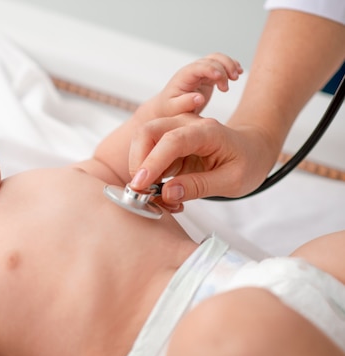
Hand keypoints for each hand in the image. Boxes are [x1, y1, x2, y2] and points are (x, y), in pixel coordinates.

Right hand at [129, 113, 276, 204]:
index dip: (152, 162)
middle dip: (138, 162)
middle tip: (143, 191)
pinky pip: (148, 156)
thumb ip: (199, 186)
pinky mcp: (168, 144)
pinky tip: (163, 191)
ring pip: (142, 142)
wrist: (252, 149)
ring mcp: (175, 132)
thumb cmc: (247, 162)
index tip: (141, 185)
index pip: (172, 141)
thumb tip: (167, 193)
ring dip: (142, 170)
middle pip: (147, 132)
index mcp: (207, 132)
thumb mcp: (233, 181)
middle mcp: (187, 125)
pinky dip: (148, 175)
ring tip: (159, 196)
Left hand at [151, 53, 242, 117]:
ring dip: (229, 64)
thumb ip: (184, 103)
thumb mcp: (174, 109)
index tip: (221, 77)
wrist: (167, 108)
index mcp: (183, 77)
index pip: (198, 67)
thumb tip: (199, 97)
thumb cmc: (169, 110)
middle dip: (224, 68)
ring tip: (236, 77)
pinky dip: (230, 67)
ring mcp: (200, 71)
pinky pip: (220, 65)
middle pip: (211, 60)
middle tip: (231, 83)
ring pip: (217, 59)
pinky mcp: (207, 76)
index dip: (211, 69)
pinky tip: (238, 74)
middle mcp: (192, 71)